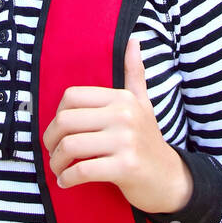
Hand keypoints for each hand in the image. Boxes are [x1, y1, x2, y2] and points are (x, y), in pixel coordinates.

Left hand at [42, 36, 193, 213]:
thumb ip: (134, 74)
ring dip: (56, 162)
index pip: (71, 96)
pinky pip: (82, 170)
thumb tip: (133, 40)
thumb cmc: (148, 141)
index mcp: (122, 99)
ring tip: (58, 168)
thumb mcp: (143, 104)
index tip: (59, 130)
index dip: (56, 114)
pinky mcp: (126, 167)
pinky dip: (67, 178)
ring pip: (71, 146)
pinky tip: (66, 182)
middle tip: (52, 152)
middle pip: (66, 120)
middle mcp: (124, 115)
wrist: (170, 178)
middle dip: (51, 140)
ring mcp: (126, 141)